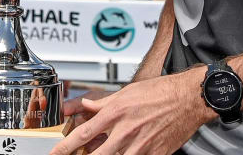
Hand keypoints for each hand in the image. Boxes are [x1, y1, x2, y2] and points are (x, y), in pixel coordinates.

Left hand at [51, 71, 208, 154]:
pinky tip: (125, 154)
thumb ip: (102, 103)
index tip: (55, 153)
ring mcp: (140, 146)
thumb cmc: (159, 93)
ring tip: (101, 154)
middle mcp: (125, 131)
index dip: (65, 146)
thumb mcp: (125, 92)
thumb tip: (84, 105)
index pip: (83, 133)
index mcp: (115, 113)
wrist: (188, 99)